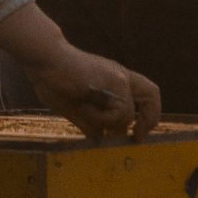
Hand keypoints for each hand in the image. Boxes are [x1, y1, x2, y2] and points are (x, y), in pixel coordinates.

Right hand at [23, 40, 162, 139]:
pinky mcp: (114, 81)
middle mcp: (120, 77)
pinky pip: (117, 113)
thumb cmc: (54, 80)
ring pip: (127, 115)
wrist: (45, 60)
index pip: (141, 96)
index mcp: (112, 81)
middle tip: (136, 137)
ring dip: (105, 123)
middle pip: (151, 94)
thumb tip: (99, 137)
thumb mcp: (75, 107)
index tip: (135, 135)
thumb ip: (89, 121)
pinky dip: (99, 118)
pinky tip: (82, 106)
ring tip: (83, 111)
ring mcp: (118, 78)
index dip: (144, 117)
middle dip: (149, 119)